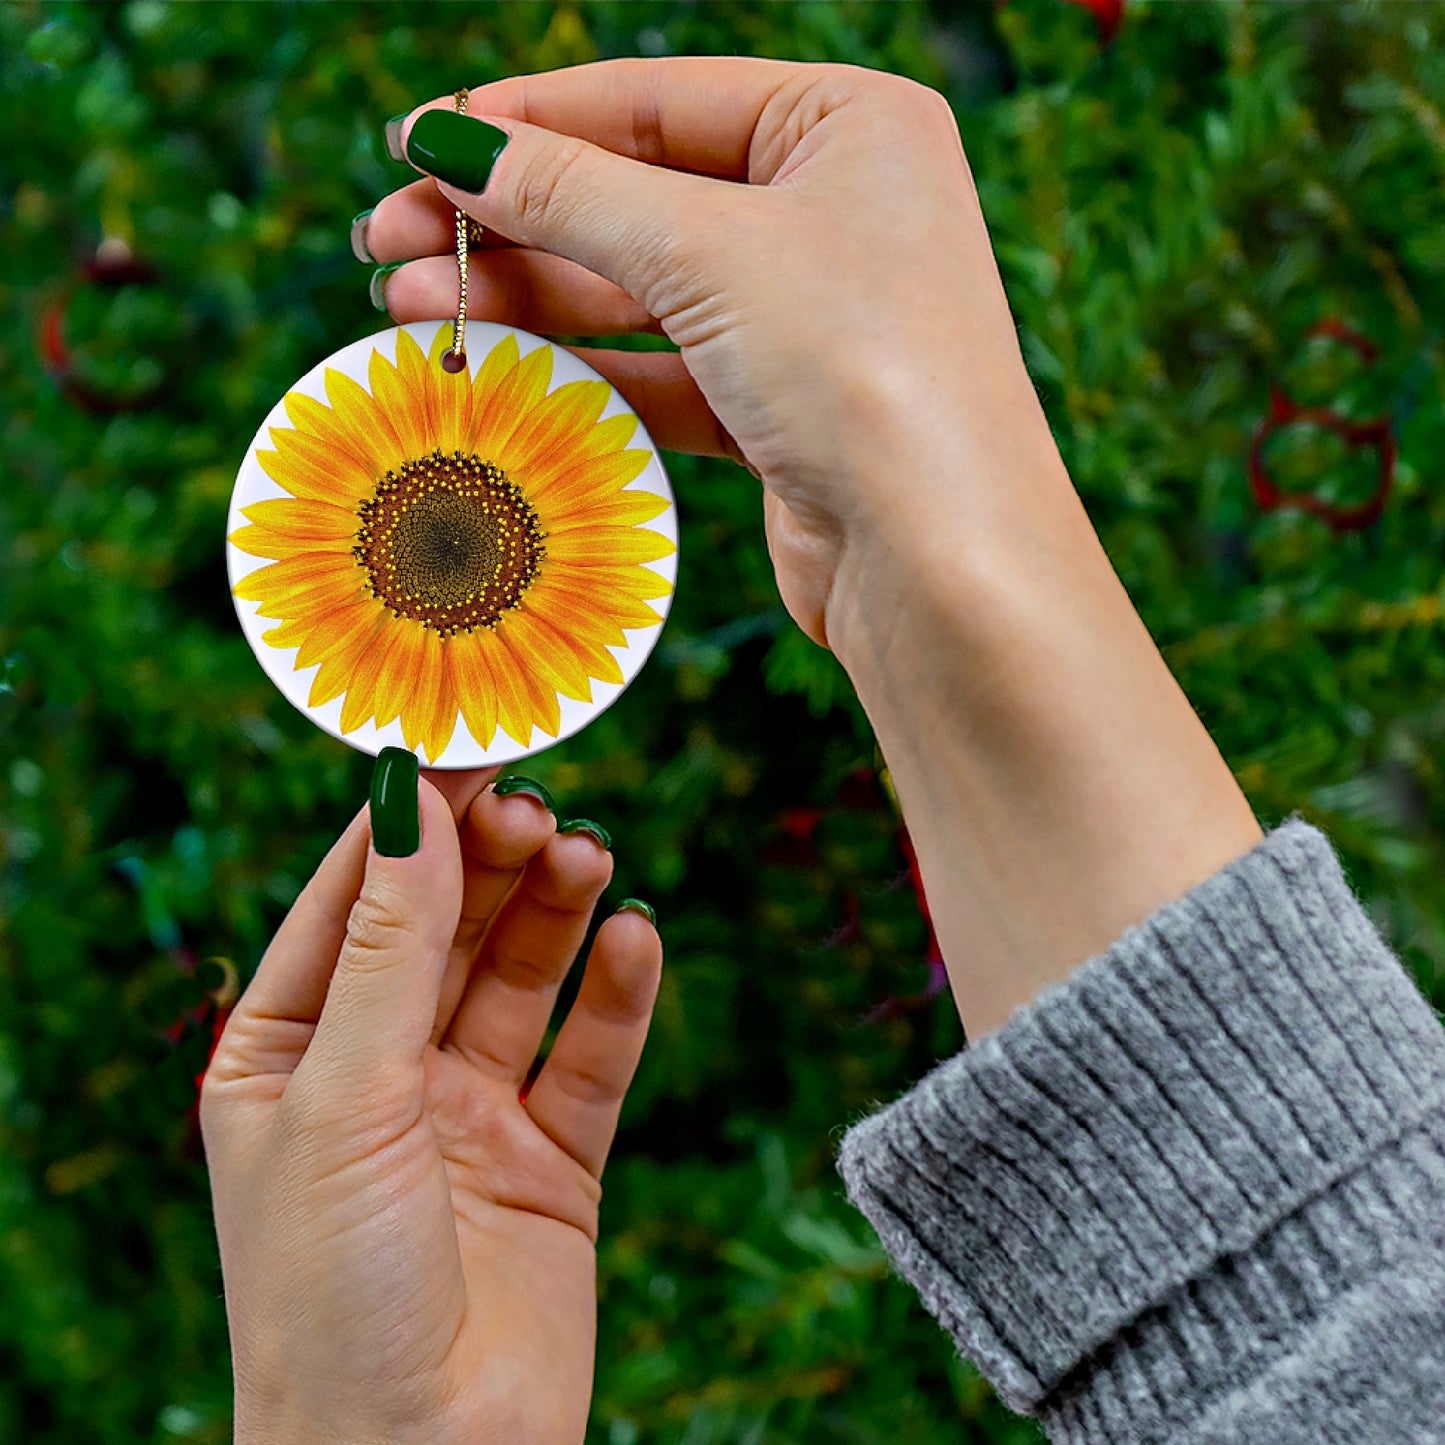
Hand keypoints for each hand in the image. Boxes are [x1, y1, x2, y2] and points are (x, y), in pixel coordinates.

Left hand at [200, 767, 660, 1444]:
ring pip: (521, 978)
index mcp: (289, 1054)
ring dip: (556, 911)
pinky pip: (590, 1056)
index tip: (466, 745)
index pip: (352, 903)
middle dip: (491, 862)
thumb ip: (390, 949)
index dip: (408, 823)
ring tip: (589, 856)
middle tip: (540, 805)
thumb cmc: (330, 1294)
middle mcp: (379, 1074)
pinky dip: (617, 994)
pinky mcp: (552, 1161)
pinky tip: (635, 939)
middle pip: (446, 929)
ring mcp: (468, 1115)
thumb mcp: (344, 1098)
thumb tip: (411, 803)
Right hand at [361, 57, 1062, 652]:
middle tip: (386, 239)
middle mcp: (835, 211)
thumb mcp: (706, 251)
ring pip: (640, 290)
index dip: (527, 120)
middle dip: (509, 219)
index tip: (415, 142)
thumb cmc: (860, 369)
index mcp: (849, 125)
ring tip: (407, 305)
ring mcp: (809, 316)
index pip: (656, 100)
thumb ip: (571, 193)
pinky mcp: (783, 410)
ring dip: (526, 297)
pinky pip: (663, 371)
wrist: (938, 561)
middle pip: (637, 196)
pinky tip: (492, 366)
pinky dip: (581, 371)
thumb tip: (451, 143)